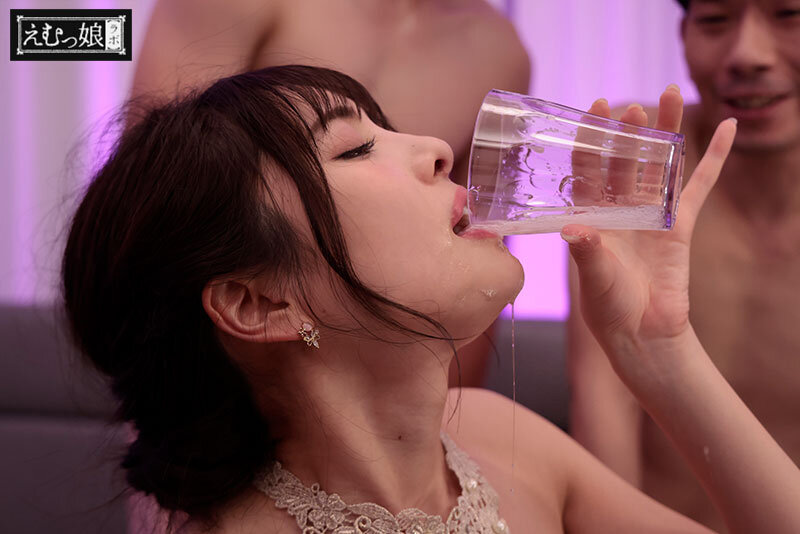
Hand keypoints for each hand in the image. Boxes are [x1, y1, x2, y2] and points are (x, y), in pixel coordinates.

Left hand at [563, 86, 736, 384]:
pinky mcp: (681, 225)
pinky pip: (700, 186)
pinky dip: (713, 158)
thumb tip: (574, 230)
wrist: (642, 333)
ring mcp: (651, 214)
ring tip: (671, 93)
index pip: (589, 170)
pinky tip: (726, 128)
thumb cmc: (608, 307)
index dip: (591, 140)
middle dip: (628, 132)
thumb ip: (586, 251)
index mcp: (592, 216)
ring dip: (667, 131)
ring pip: (660, 164)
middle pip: (625, 160)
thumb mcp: (593, 278)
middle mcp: (620, 209)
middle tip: (631, 108)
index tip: (594, 109)